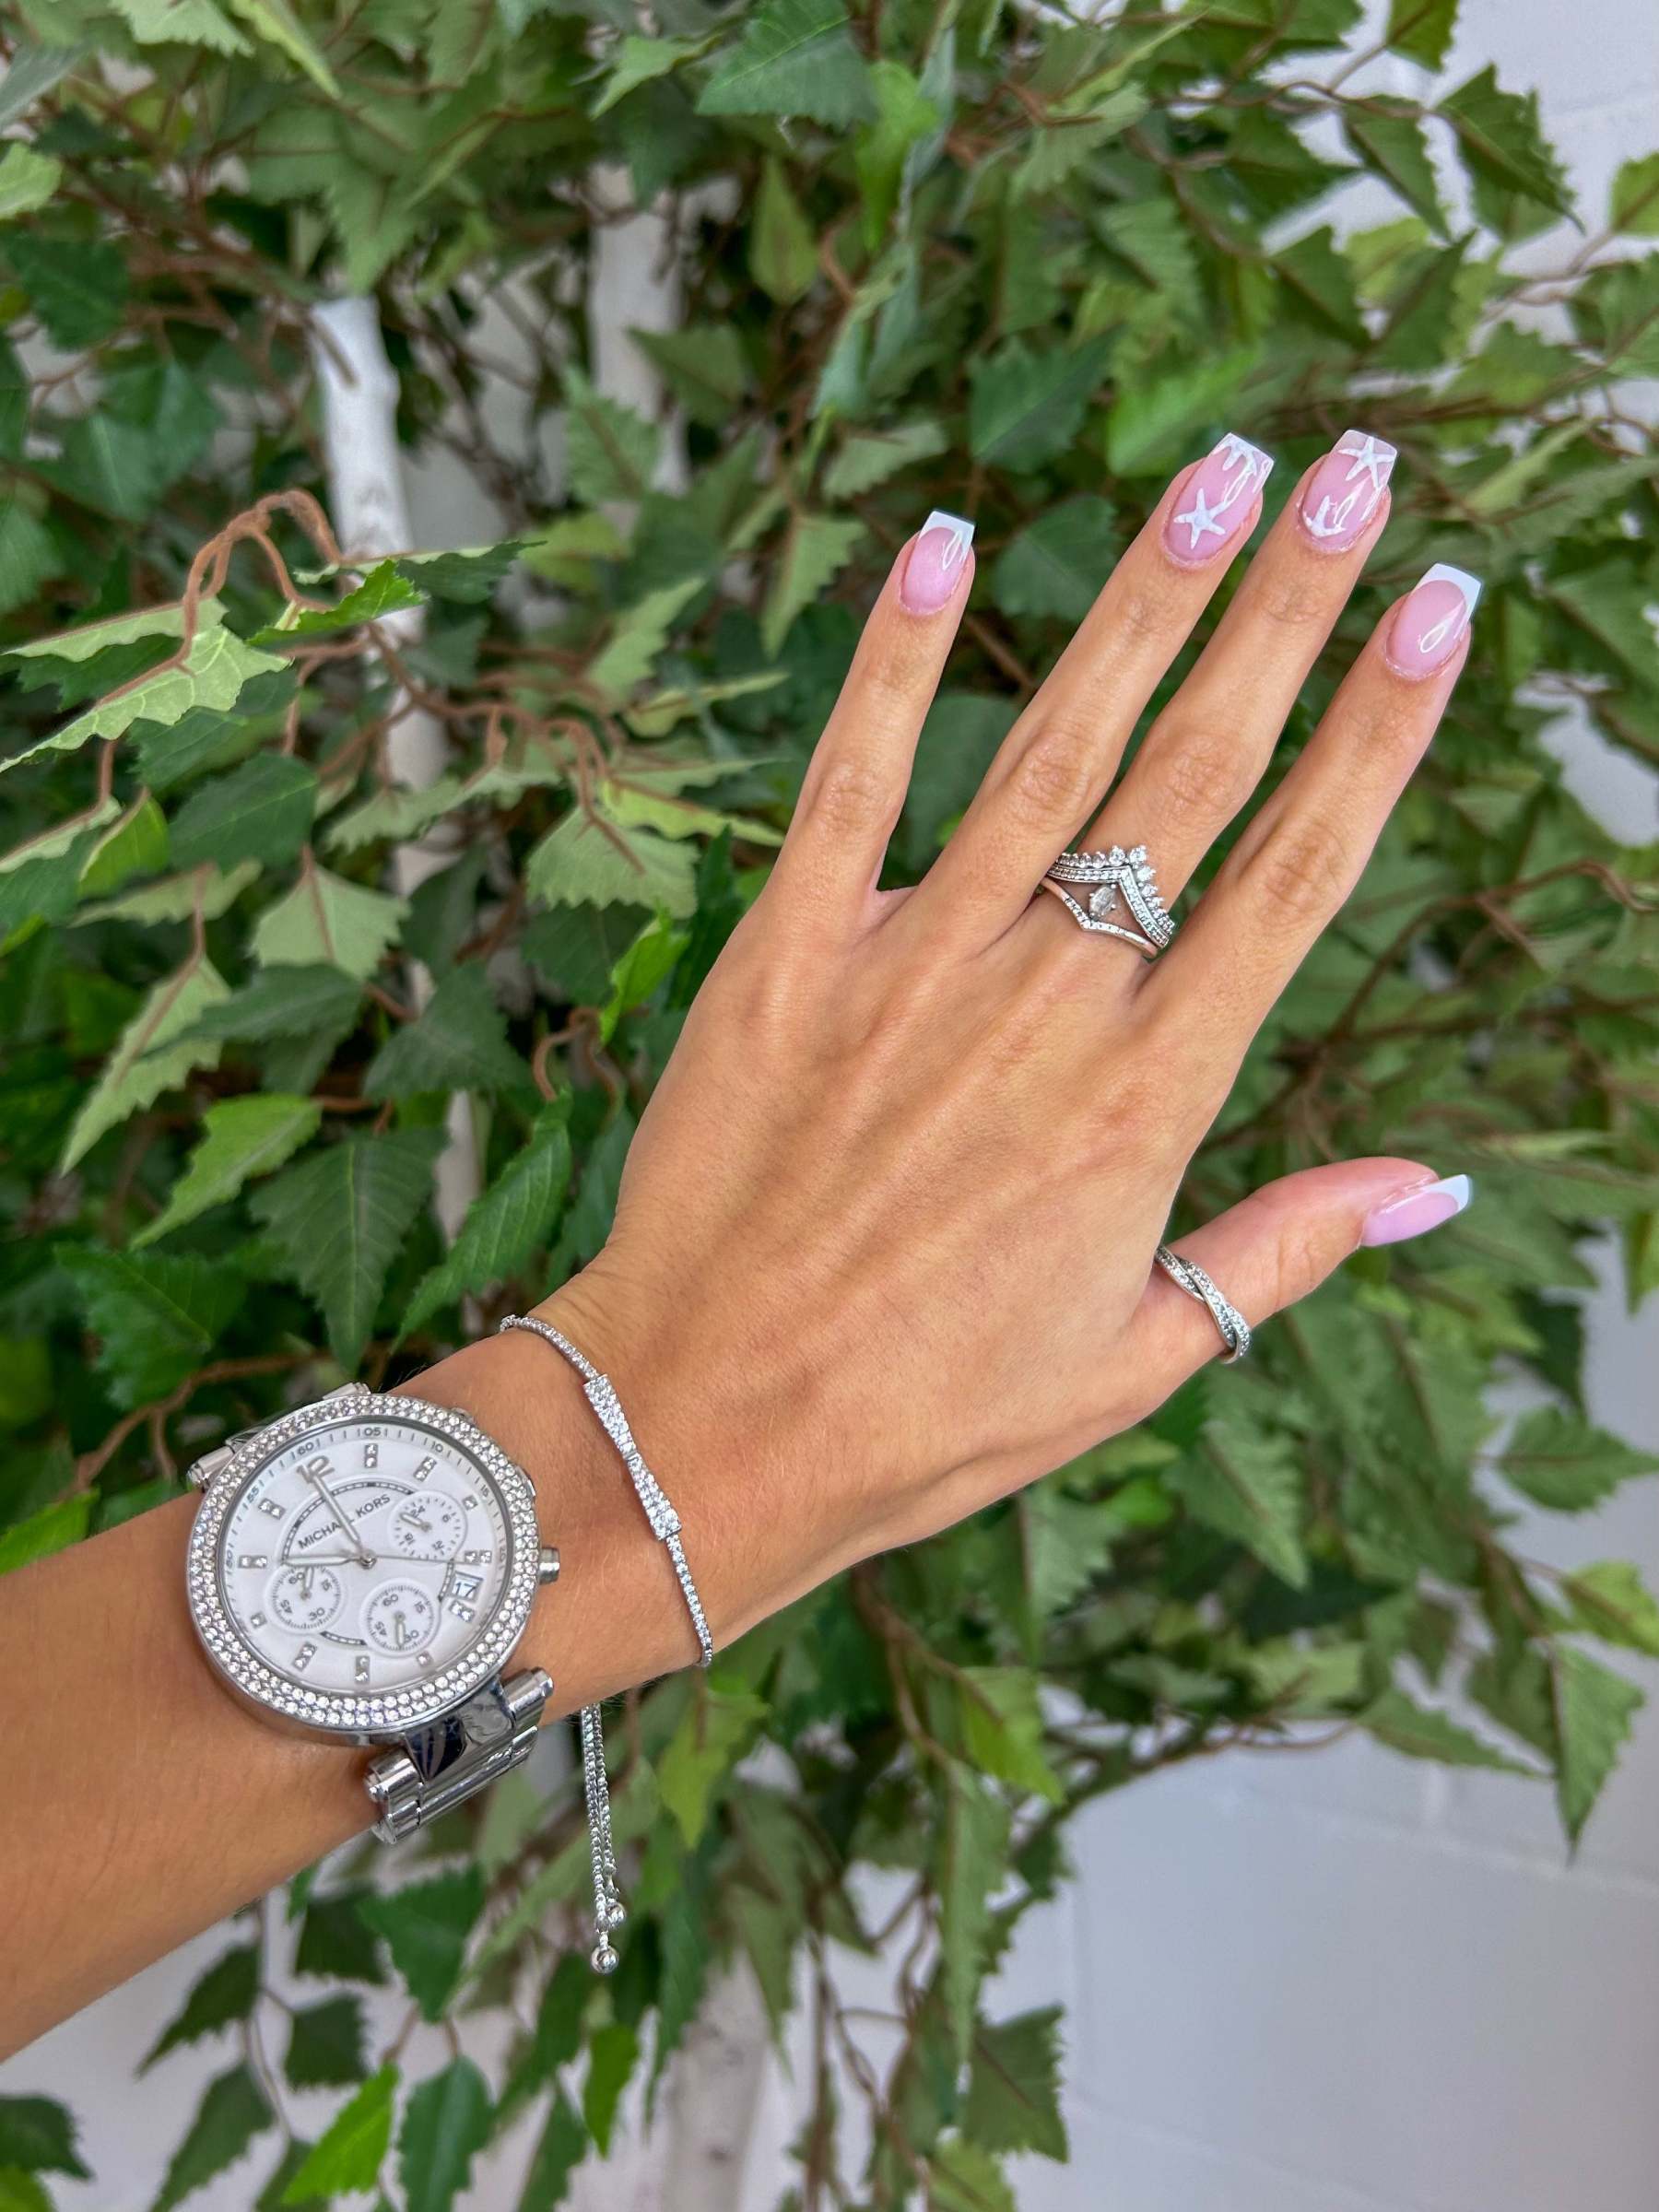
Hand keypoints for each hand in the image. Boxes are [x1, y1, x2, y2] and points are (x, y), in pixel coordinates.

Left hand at [531, 433, 1476, 1654]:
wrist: (709, 1427)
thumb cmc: (927, 1413)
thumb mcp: (1139, 1355)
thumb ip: (1285, 1245)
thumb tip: (1433, 1181)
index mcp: (1150, 1099)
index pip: (1300, 874)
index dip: (1381, 729)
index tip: (1444, 607)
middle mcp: (1048, 1006)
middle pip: (1197, 772)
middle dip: (1288, 610)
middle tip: (1359, 474)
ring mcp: (913, 967)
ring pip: (1054, 747)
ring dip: (1141, 599)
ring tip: (1218, 469)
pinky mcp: (786, 956)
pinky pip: (848, 781)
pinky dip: (893, 661)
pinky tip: (942, 540)